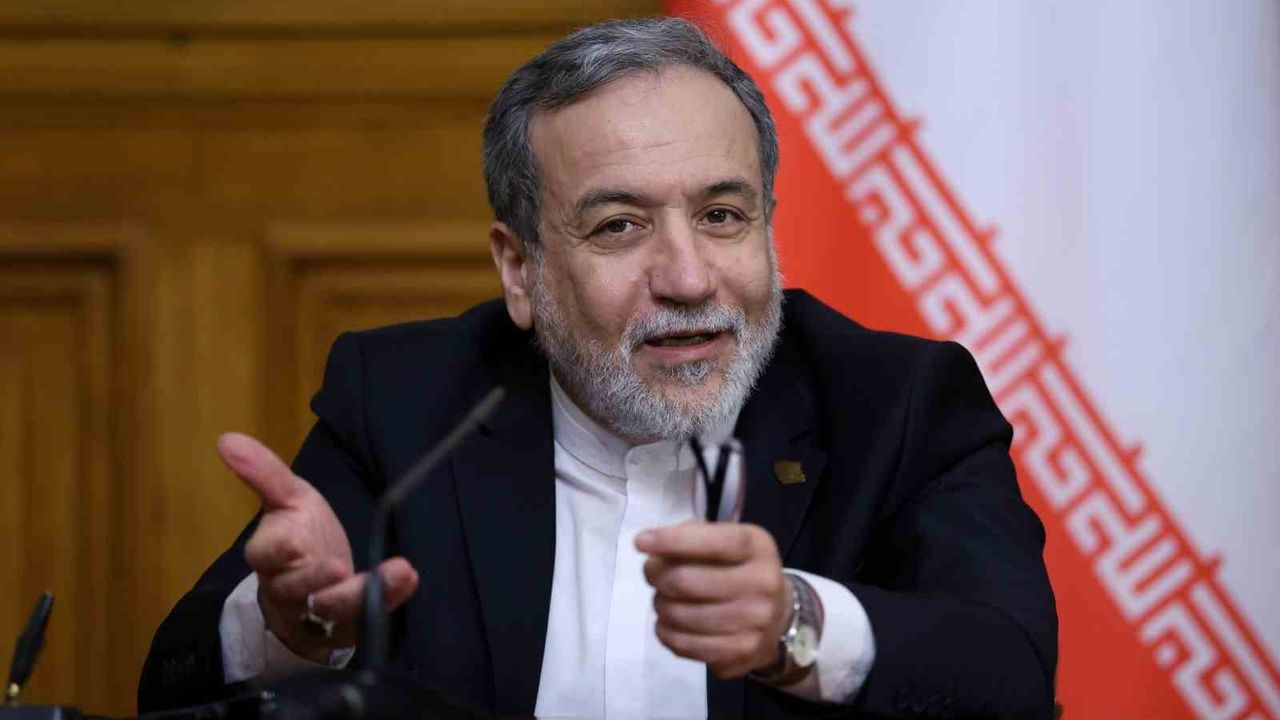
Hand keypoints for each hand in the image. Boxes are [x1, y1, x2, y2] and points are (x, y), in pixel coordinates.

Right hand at [217, 432, 418, 661]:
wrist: (316, 582)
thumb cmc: (299, 536)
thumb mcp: (287, 500)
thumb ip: (264, 473)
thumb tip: (227, 439)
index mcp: (270, 556)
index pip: (264, 556)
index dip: (277, 550)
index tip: (295, 540)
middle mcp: (288, 590)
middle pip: (295, 590)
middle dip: (314, 579)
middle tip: (338, 567)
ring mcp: (317, 614)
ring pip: (332, 611)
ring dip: (363, 595)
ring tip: (397, 572)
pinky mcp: (347, 628)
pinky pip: (366, 620)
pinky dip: (389, 598)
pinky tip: (408, 578)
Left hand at [636, 521, 791, 678]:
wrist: (779, 617)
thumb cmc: (740, 570)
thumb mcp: (727, 541)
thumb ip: (692, 536)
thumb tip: (652, 548)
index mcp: (757, 547)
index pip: (712, 542)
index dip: (672, 541)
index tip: (641, 541)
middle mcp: (762, 584)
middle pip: (686, 582)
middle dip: (657, 576)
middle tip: (652, 574)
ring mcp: (754, 623)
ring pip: (680, 616)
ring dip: (660, 605)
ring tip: (664, 599)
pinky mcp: (741, 652)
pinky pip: (685, 645)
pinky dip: (666, 633)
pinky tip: (668, 623)